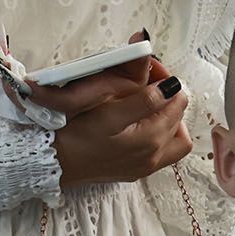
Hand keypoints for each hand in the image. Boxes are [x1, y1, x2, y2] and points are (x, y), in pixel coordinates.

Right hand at [42, 56, 194, 186]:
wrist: (56, 161)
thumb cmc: (76, 135)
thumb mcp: (108, 112)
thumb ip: (143, 99)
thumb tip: (170, 86)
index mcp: (151, 138)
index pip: (175, 98)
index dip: (163, 76)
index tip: (149, 66)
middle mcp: (155, 156)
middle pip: (179, 114)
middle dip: (167, 92)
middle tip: (147, 77)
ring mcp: (148, 165)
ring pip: (177, 135)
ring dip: (170, 114)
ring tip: (150, 102)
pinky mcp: (139, 169)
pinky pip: (166, 151)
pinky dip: (164, 134)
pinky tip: (147, 123)